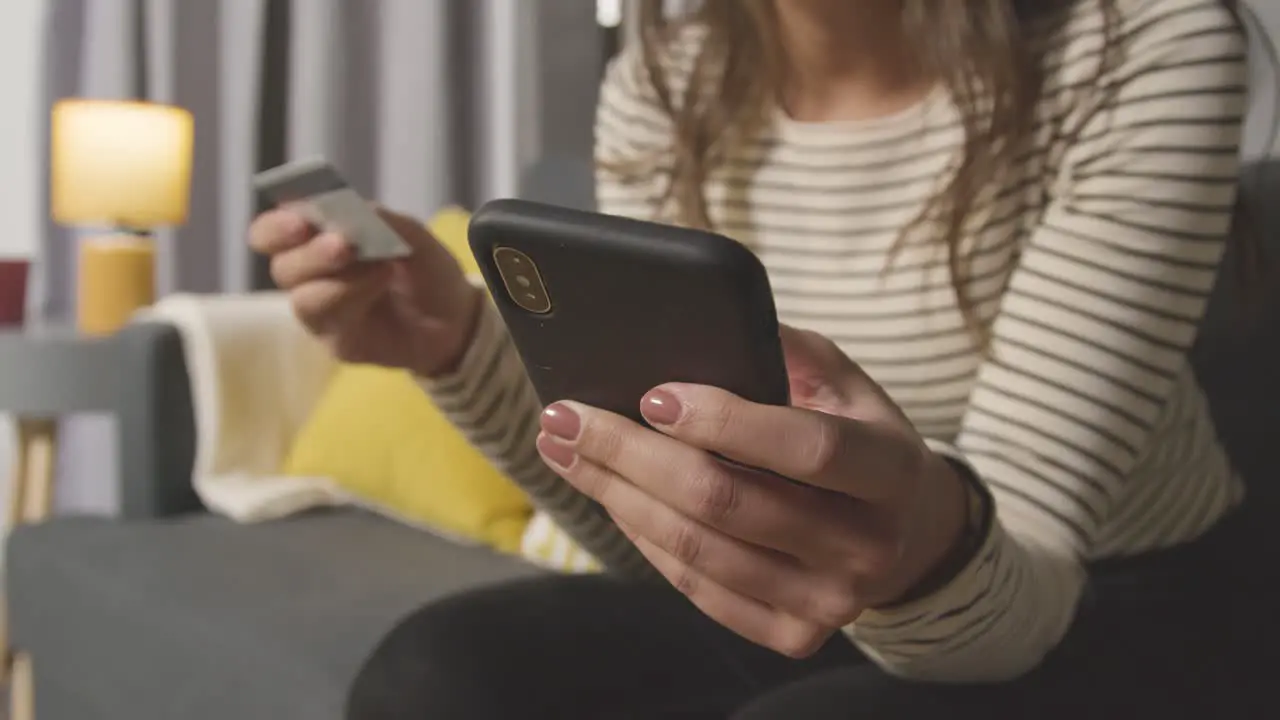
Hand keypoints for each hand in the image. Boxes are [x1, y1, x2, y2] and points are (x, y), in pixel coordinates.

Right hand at [248, 205, 482, 376]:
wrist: (455, 318)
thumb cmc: (424, 270)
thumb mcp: (411, 235)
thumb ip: (379, 219)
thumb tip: (348, 208)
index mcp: (314, 241)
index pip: (271, 233)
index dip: (277, 225)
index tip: (300, 217)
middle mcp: (309, 276)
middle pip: (281, 266)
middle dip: (310, 252)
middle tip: (342, 244)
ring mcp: (322, 311)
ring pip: (302, 297)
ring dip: (339, 278)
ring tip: (379, 265)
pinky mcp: (337, 341)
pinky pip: (331, 321)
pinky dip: (355, 296)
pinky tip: (382, 283)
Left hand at [535, 326, 969, 656]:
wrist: (906, 534)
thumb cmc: (858, 439)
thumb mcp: (845, 383)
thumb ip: (786, 350)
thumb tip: (698, 323)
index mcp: (891, 469)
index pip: (807, 448)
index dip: (726, 421)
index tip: (652, 394)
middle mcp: (868, 545)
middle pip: (729, 503)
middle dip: (632, 454)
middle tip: (569, 417)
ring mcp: (831, 601)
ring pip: (699, 549)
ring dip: (617, 495)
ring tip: (567, 450)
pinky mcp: (794, 635)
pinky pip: (697, 587)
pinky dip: (643, 538)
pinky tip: (611, 495)